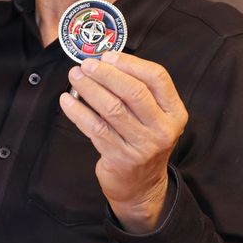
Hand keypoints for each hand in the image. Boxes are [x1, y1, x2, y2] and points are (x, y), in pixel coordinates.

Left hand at [59, 50, 187, 233]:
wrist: (141, 186)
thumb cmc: (143, 141)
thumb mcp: (154, 117)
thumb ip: (139, 91)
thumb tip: (105, 61)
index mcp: (175, 112)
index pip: (157, 78)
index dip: (130, 63)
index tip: (108, 56)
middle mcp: (163, 129)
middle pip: (133, 92)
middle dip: (106, 74)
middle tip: (86, 65)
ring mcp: (143, 146)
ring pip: (112, 109)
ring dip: (89, 89)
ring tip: (75, 77)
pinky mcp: (121, 158)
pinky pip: (95, 129)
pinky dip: (78, 112)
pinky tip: (67, 101)